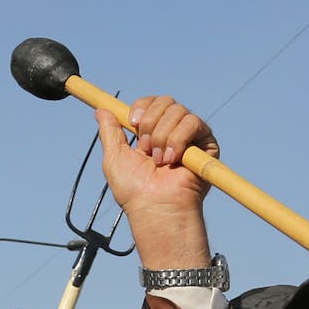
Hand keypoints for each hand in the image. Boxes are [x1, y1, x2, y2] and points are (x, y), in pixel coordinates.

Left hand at [98, 97, 218, 271]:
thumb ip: (109, 131)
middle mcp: (172, 132)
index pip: (151, 102)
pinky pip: (193, 123)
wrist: (155, 207)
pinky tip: (173, 159)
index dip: (142, 107)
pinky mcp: (207, 144)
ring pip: (178, 111)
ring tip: (160, 161)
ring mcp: (190, 137)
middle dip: (151, 123)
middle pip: (165, 101)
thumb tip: (101, 109)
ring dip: (163, 136)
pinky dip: (178, 139)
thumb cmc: (134, 191)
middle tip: (146, 149)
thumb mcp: (114, 157)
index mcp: (152, 133)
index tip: (133, 123)